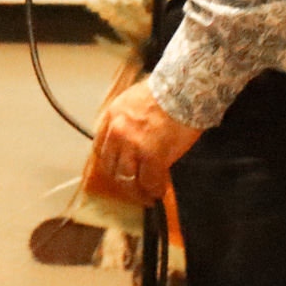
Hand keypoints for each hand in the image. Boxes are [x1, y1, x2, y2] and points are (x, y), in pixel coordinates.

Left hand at [88, 80, 201, 203]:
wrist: (184, 89)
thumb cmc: (166, 93)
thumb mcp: (134, 101)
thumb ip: (128, 122)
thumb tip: (134, 142)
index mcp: (112, 117)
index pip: (101, 147)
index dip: (111, 163)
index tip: (118, 171)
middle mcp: (117, 132)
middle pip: (110, 166)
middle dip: (120, 180)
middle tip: (132, 189)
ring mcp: (133, 145)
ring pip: (126, 178)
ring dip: (136, 190)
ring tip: (146, 196)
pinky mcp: (152, 155)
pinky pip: (149, 181)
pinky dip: (154, 190)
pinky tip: (159, 192)